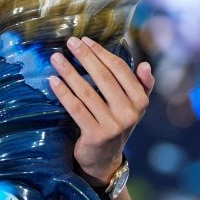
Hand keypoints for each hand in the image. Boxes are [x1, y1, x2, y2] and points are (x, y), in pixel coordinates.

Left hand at [48, 36, 153, 184]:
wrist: (104, 159)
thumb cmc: (116, 124)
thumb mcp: (133, 107)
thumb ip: (141, 85)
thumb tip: (146, 65)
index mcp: (140, 101)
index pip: (120, 70)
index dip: (102, 53)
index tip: (86, 41)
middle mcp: (129, 113)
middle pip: (104, 78)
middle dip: (85, 57)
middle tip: (70, 42)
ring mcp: (112, 126)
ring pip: (87, 92)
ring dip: (70, 72)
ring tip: (56, 58)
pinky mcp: (95, 135)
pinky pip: (76, 109)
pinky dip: (63, 93)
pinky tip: (53, 81)